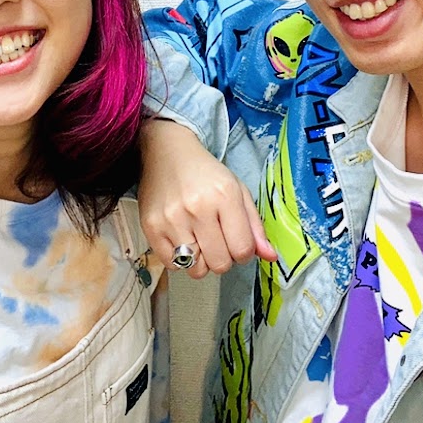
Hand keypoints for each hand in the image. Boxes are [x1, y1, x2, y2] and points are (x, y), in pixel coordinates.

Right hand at [139, 118, 276, 278]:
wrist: (167, 152)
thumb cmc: (205, 173)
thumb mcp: (237, 190)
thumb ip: (255, 225)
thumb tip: (271, 257)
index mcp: (224, 195)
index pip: (242, 249)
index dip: (243, 251)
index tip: (236, 240)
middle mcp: (198, 208)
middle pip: (220, 264)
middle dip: (223, 257)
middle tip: (217, 239)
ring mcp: (172, 219)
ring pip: (196, 270)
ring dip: (201, 260)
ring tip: (199, 239)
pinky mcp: (151, 227)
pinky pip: (172, 266)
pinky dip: (180, 259)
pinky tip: (182, 238)